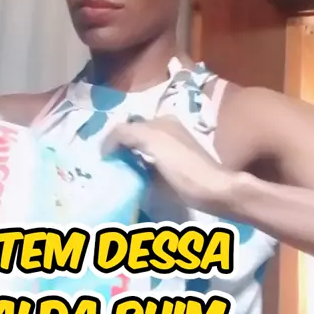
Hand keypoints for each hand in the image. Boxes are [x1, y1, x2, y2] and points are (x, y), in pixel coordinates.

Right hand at [106, 116, 235, 210]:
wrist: (212, 190)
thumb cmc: (184, 165)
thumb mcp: (153, 140)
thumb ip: (127, 133)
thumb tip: (107, 144)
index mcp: (161, 122)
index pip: (126, 126)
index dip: (111, 140)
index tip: (100, 160)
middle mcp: (165, 131)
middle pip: (132, 137)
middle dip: (117, 148)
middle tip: (104, 166)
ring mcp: (170, 150)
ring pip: (138, 150)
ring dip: (125, 159)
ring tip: (114, 173)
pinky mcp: (172, 168)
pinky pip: (146, 163)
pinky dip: (136, 168)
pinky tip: (132, 179)